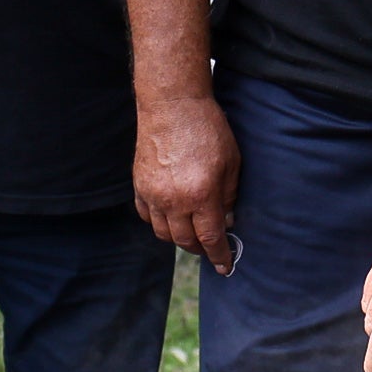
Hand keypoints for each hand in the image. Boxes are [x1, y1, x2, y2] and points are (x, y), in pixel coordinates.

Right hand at [134, 92, 242, 271]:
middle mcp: (175, 200)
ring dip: (178, 239)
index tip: (225, 267)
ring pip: (163, 233)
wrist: (172, 105)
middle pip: (185, 241)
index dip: (219, 256)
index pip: (210, 238)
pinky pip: (147, 216)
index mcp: (202, 195)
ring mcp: (153, 194)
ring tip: (190, 234)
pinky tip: (170, 218)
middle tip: (210, 248)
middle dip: (200, 249)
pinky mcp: (139, 185)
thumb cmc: (208, 129)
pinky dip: (159, 223)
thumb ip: (229, 196)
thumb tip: (226, 222)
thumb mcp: (231, 163)